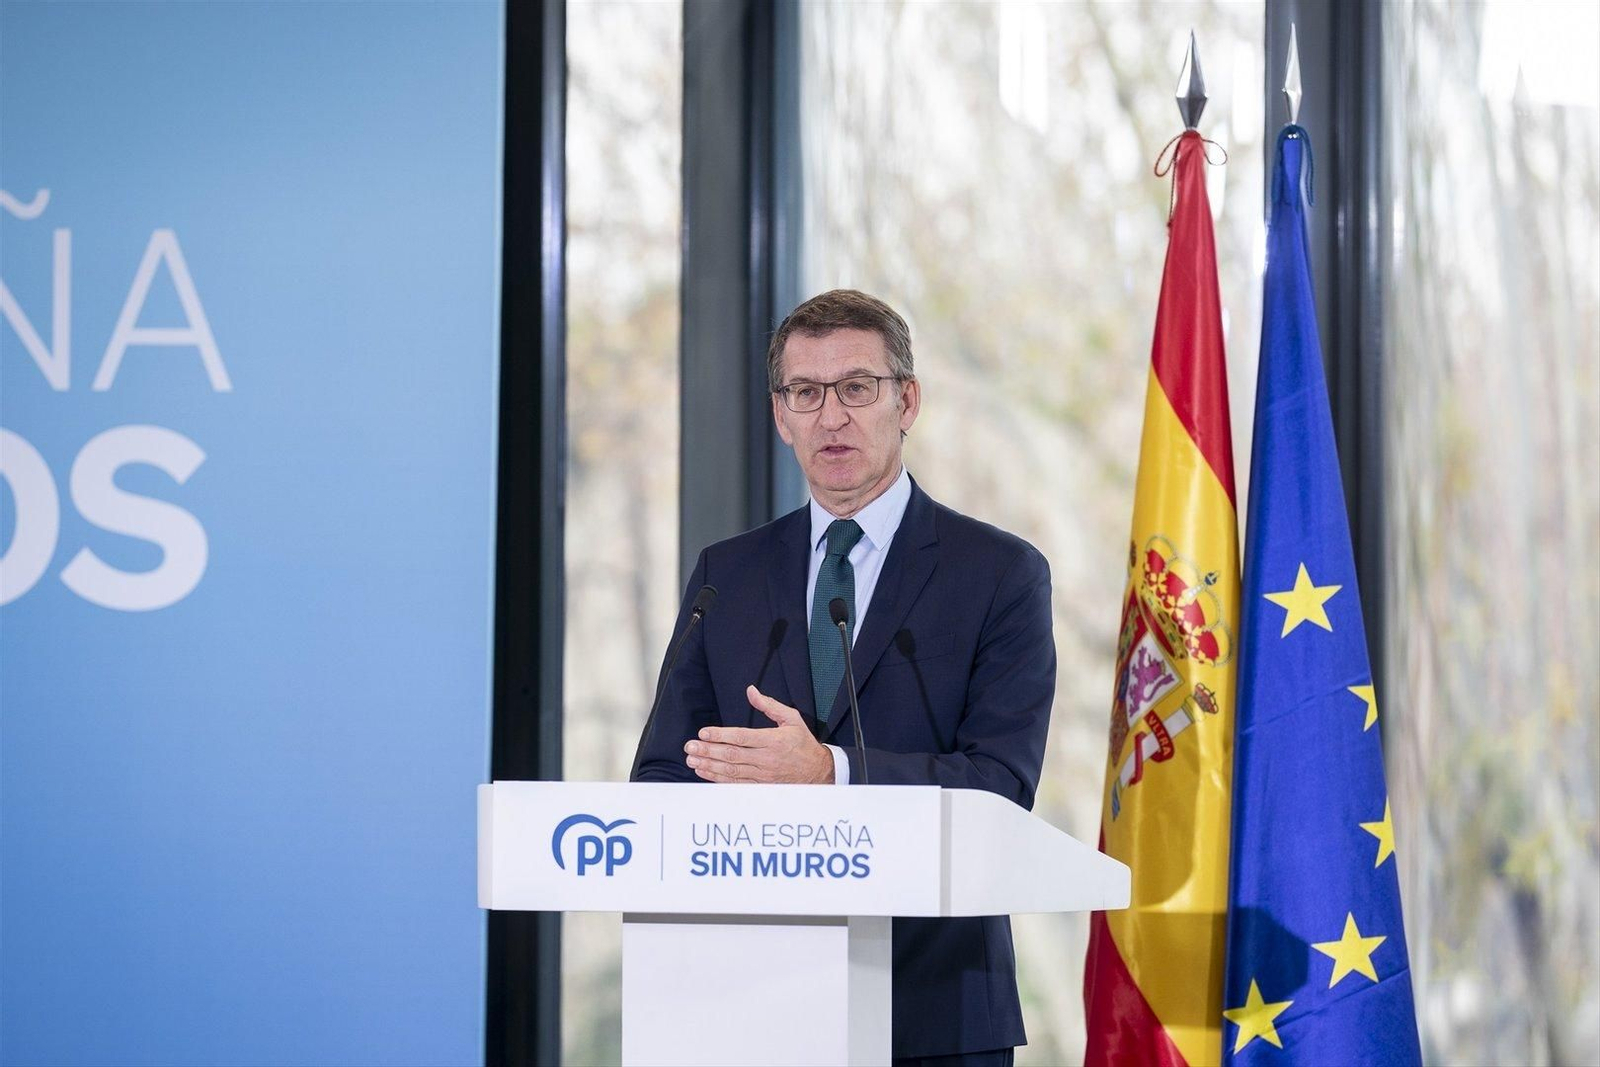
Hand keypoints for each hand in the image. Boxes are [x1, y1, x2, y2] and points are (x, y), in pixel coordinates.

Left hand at [683, 685, 833, 783]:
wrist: (819, 772)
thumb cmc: (803, 743)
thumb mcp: (791, 719)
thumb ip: (769, 705)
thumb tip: (751, 691)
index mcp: (773, 740)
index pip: (742, 737)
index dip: (721, 735)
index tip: (704, 732)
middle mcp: (767, 759)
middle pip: (732, 755)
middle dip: (708, 751)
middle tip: (690, 747)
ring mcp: (763, 775)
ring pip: (731, 771)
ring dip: (709, 766)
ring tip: (692, 760)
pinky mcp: (761, 787)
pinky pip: (737, 784)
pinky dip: (719, 779)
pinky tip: (705, 773)